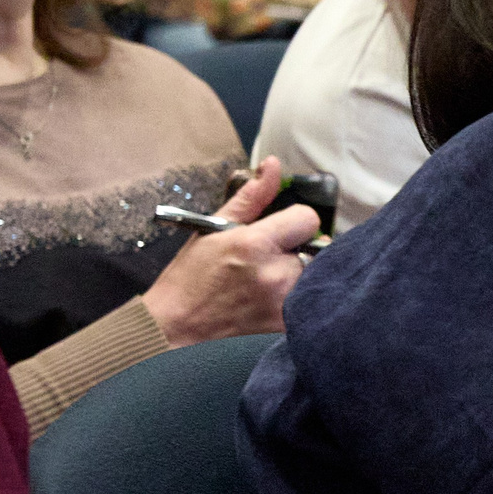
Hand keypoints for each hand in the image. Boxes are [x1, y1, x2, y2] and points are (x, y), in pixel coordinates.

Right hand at [140, 157, 316, 346]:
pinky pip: (310, 301)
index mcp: (255, 244)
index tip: (281, 230)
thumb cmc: (191, 276)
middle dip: (299, 249)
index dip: (296, 221)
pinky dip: (300, 296)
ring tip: (270, 279)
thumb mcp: (213, 228)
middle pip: (317, 248)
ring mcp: (283, 302)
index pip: (308, 219)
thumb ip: (250, 197)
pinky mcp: (287, 325)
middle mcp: (274, 273)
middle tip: (273, 258)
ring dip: (301, 273)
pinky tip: (272, 298)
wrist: (175, 329)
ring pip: (315, 274)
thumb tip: (272, 164)